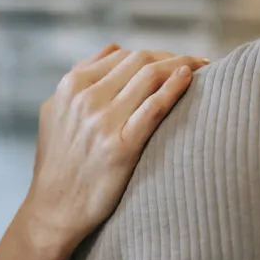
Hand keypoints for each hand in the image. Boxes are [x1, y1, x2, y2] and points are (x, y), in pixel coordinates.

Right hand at [0, 44, 207, 259]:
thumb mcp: (56, 111)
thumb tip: (115, 48)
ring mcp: (102, 122)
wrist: (54, 211)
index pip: (122, 55)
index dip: (156, 54)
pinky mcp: (120, 147)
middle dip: (174, 57)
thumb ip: (82, 77)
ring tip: (206, 69)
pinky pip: (154, 106)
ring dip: (183, 66)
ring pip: (150, 76)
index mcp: (71, 87)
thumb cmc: (60, 164)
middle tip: (202, 64)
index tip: (178, 61)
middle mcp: (85, 98)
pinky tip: (191, 79)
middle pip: (140, 61)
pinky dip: (175, 88)